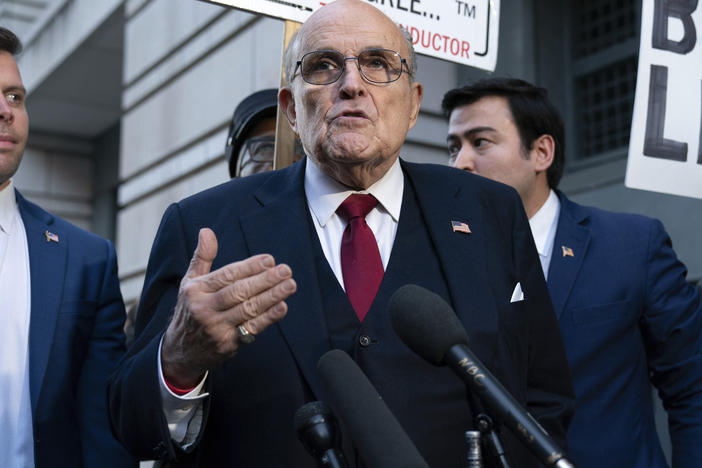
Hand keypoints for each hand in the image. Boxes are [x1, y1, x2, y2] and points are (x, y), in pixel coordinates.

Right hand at [161, 228, 296, 387]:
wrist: (180, 351)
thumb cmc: (190, 310)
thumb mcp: (189, 283)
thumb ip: (202, 257)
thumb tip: (206, 231)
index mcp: (196, 290)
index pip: (227, 275)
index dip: (249, 267)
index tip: (269, 260)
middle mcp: (204, 308)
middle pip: (239, 292)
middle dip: (265, 280)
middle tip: (286, 270)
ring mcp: (215, 328)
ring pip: (247, 309)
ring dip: (272, 297)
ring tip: (290, 285)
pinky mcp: (226, 344)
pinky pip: (251, 329)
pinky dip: (268, 318)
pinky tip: (282, 307)